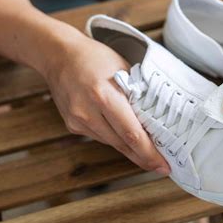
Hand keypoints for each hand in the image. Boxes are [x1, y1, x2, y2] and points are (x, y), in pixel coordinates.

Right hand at [43, 30, 170, 174]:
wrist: (59, 55)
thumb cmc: (94, 57)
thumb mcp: (124, 69)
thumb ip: (138, 94)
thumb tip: (158, 117)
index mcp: (103, 95)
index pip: (131, 133)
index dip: (149, 153)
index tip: (164, 164)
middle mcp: (88, 112)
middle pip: (122, 144)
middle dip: (144, 158)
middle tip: (162, 167)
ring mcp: (78, 121)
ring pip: (112, 144)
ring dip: (131, 150)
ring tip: (150, 155)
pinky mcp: (73, 125)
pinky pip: (101, 137)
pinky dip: (116, 139)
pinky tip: (127, 138)